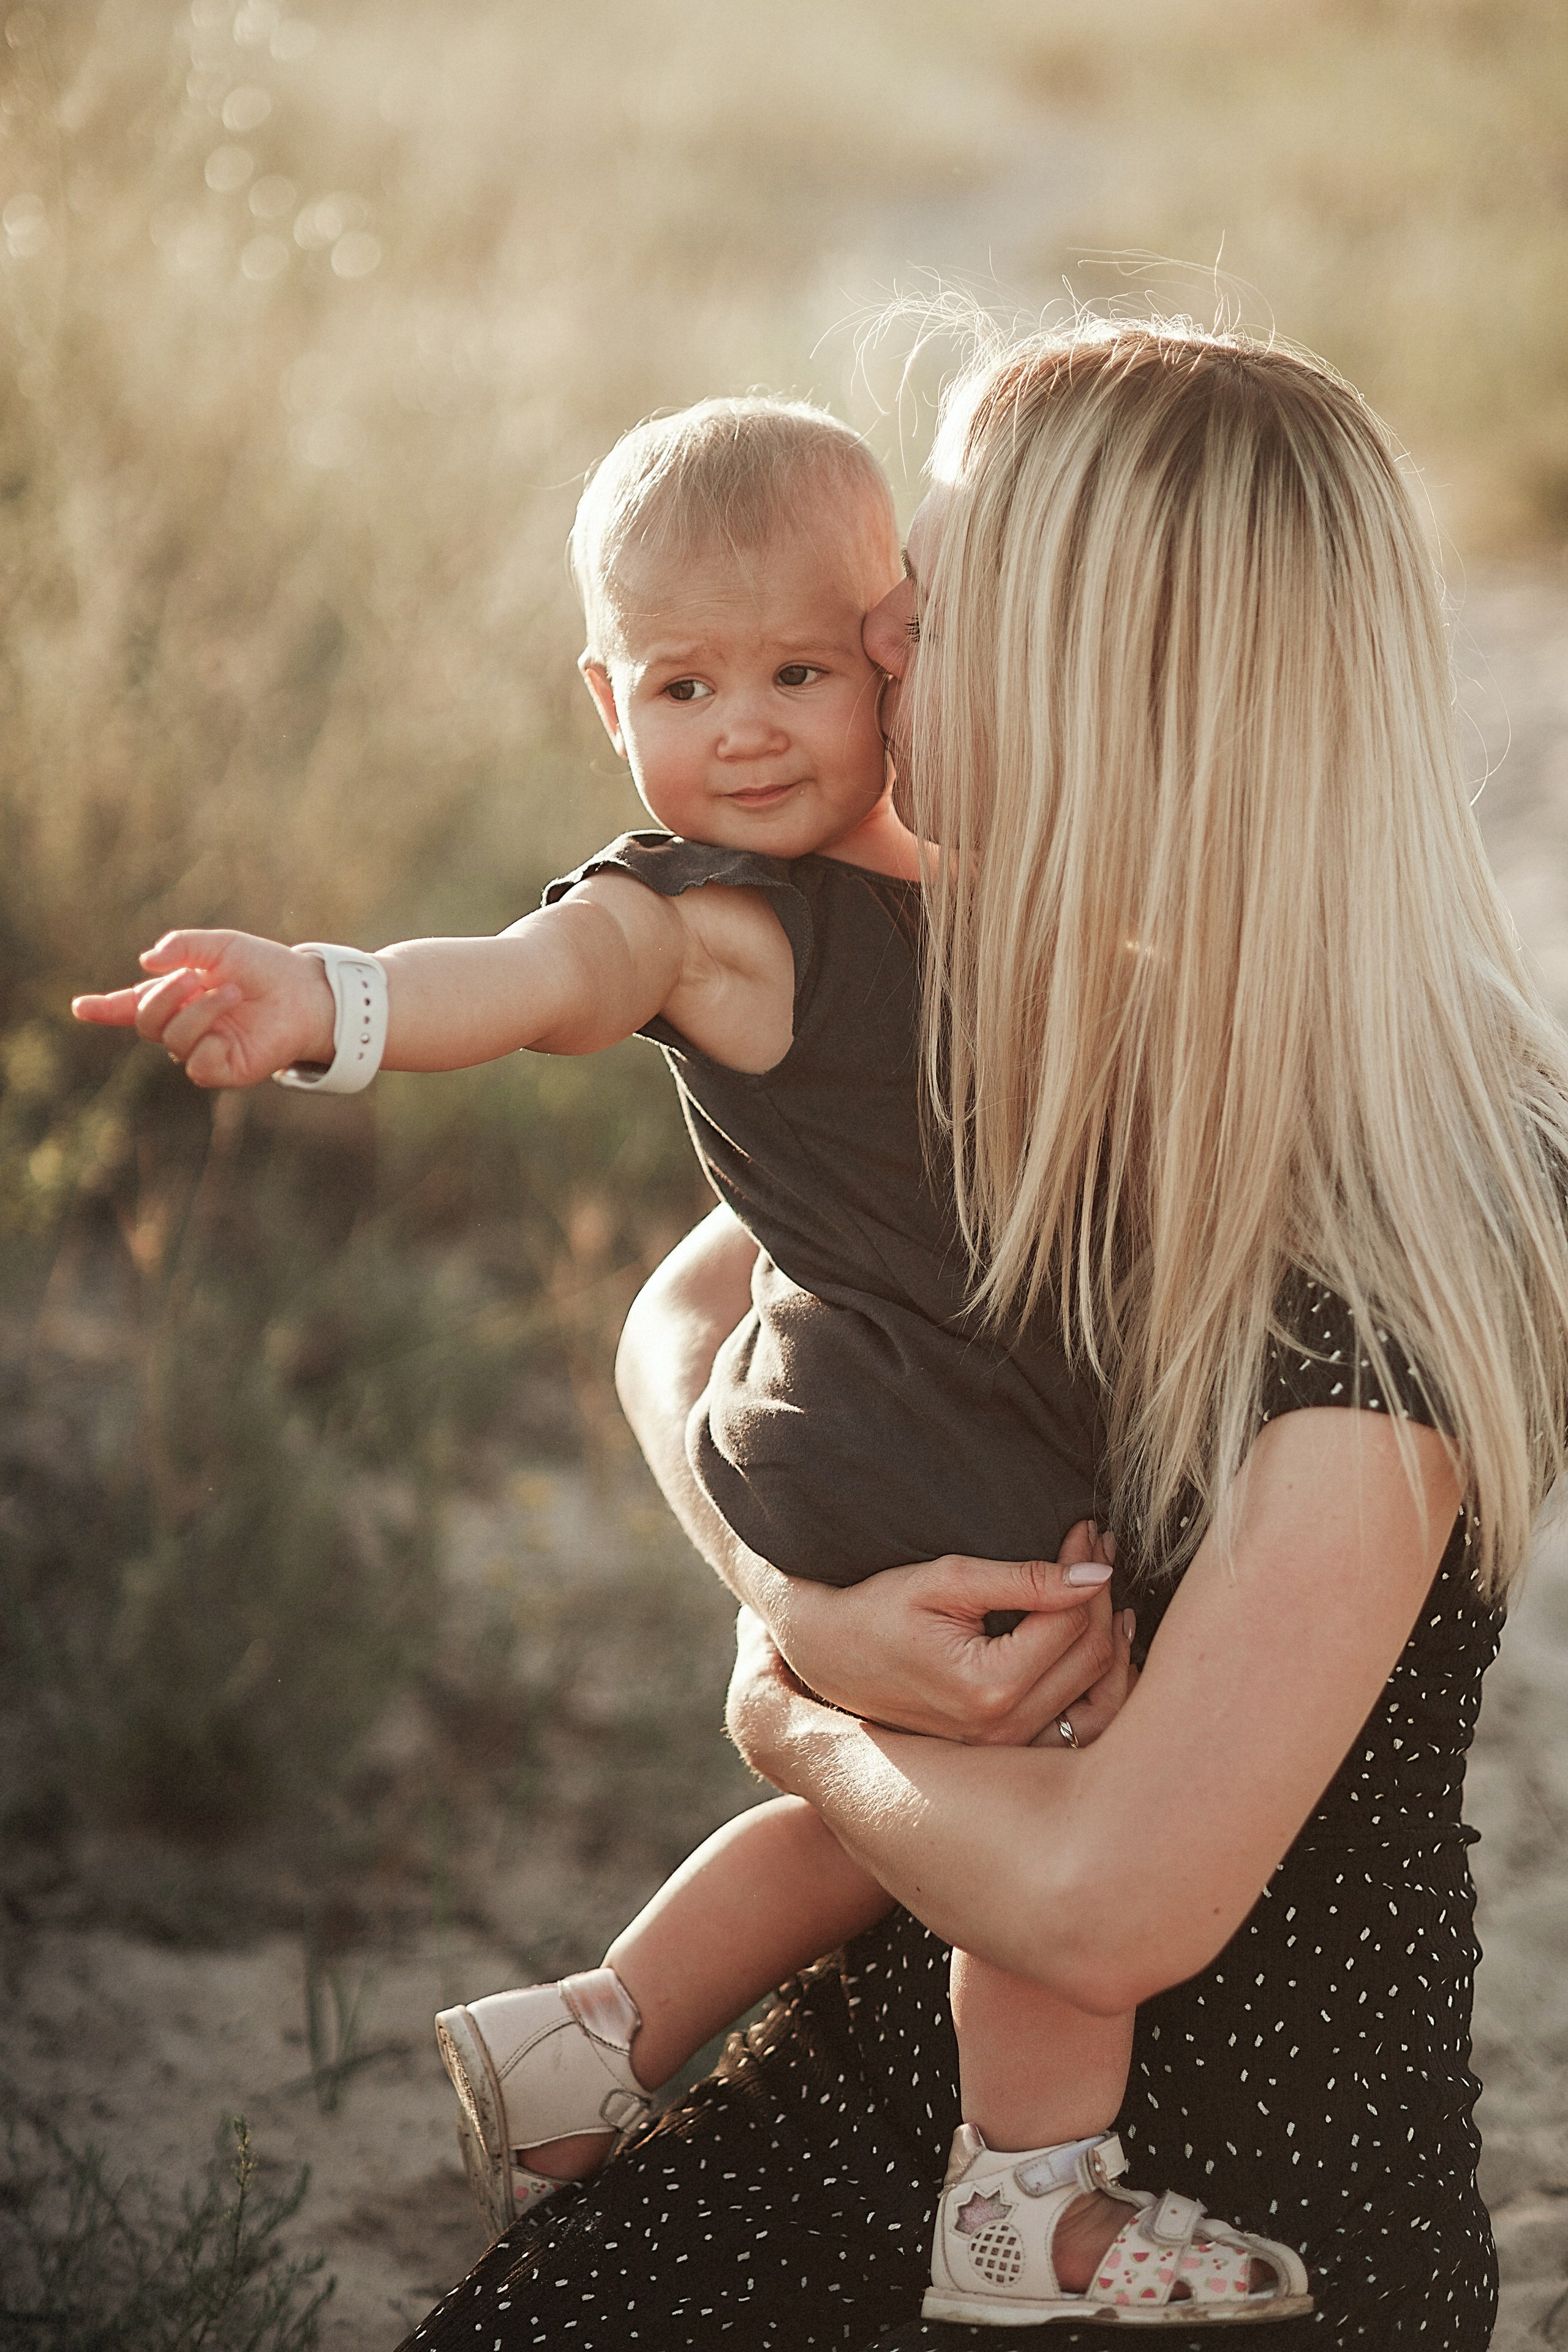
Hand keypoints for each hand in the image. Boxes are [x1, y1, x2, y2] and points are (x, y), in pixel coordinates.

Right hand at [73, 930, 336, 1087]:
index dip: (104, 1008)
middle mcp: (185, 1025)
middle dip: (163, 996)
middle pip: (146, 1022)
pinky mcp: (224, 1071)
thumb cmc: (266, 968)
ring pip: (171, 1040)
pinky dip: (207, 1041)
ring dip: (198, 1011)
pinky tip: (230, 1026)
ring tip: (233, 993)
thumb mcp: (221, 946)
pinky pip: (196, 1065)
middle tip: (195, 977)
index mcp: (178, 996)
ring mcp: (203, 1050)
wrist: (307, 992)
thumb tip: (144, 963)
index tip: (80, 1007)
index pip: (131, 1006)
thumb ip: (182, 947)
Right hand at [764, 1520, 1120, 1748]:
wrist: (829, 1656)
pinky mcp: (1006, 1749)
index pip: (1072, 1622)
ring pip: (1100, 1698)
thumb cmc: (878, 1609)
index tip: (1086, 1529)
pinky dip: (1101, 1685)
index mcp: (990, 1687)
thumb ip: (1026, 1579)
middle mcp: (1004, 1729)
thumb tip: (1097, 1573)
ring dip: (1114, 1643)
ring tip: (1108, 1595)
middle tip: (1097, 1547)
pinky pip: (1080, 1726)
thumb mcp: (947, 1580)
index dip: (1088, 1567)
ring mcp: (1007, 1747)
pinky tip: (1100, 1644)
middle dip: (1103, 1595)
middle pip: (1092, 1657)